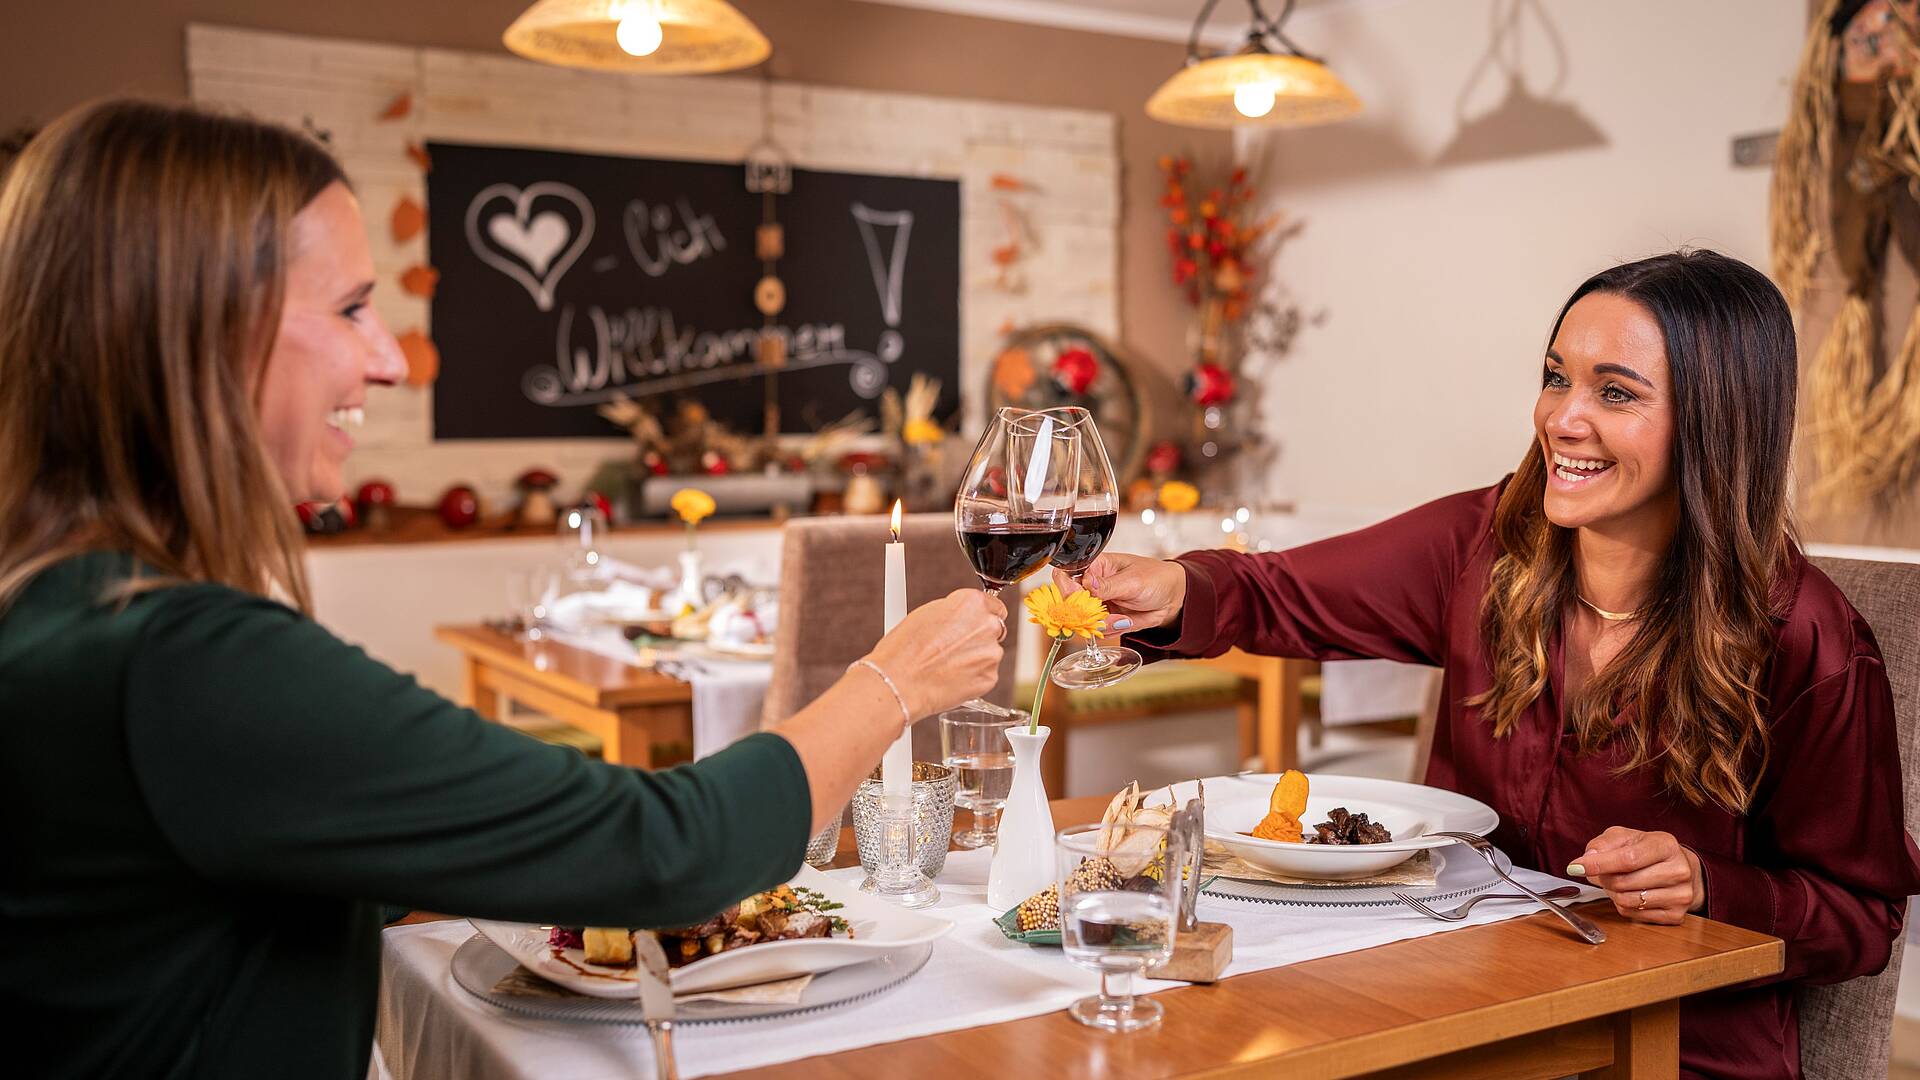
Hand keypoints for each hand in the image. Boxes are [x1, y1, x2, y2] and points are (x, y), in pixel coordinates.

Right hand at [863, 588, 1006, 719]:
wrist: (899, 681)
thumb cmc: (904, 649)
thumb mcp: (926, 614)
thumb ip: (953, 612)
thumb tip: (960, 617)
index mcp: (972, 603)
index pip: (992, 604)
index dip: (980, 616)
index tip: (973, 624)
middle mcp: (987, 625)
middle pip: (993, 628)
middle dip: (978, 637)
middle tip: (954, 648)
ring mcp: (990, 653)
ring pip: (989, 653)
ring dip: (975, 658)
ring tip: (946, 665)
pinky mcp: (989, 677)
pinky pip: (986, 674)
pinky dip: (973, 677)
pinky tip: (951, 678)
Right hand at [1054, 551, 1185, 632]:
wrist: (1172, 597)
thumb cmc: (1155, 578)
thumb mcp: (1133, 580)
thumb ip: (1108, 585)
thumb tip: (1087, 583)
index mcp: (1095, 566)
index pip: (1068, 576)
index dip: (1067, 588)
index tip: (1078, 598)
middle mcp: (1092, 585)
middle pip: (1071, 601)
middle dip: (1085, 612)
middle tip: (1105, 614)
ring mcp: (1098, 604)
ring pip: (1084, 619)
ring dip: (1102, 623)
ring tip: (1123, 618)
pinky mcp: (1106, 619)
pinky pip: (1099, 629)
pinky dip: (1111, 628)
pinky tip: (1126, 620)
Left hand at [1567, 827, 1705, 925]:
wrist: (1679, 868)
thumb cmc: (1647, 850)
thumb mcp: (1625, 837)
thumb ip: (1603, 844)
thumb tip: (1587, 858)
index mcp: (1666, 845)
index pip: (1627, 859)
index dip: (1598, 864)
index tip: (1576, 867)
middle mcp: (1679, 871)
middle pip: (1623, 882)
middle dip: (1604, 878)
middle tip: (1602, 872)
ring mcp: (1681, 895)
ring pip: (1626, 900)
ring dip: (1611, 892)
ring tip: (1616, 882)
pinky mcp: (1676, 915)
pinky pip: (1633, 914)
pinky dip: (1622, 905)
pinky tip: (1630, 893)